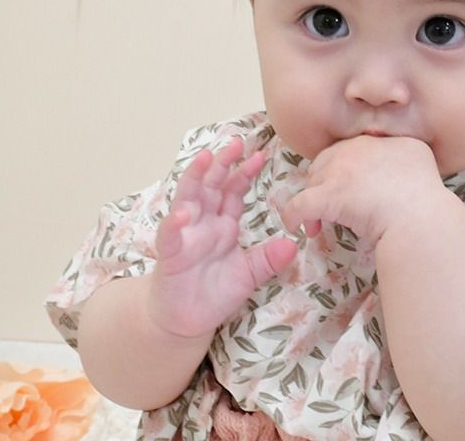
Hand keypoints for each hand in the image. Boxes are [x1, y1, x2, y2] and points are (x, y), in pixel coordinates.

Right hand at [150, 137, 296, 338]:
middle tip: (235, 143)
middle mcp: (203, 223)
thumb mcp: (249, 274)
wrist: (185, 321)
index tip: (261, 155)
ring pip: (188, 199)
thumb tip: (293, 244)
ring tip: (205, 158)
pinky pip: (171, 236)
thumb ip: (268, 259)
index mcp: (222, 224)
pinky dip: (175, 223)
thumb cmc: (214, 292)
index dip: (245, 173)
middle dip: (222, 163)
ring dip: (195, 177)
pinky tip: (182, 214)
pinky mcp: (170, 255)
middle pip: (211, 185)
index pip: (234, 191)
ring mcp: (185, 236)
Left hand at [281, 135, 444, 246]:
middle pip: (327, 162)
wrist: (421, 218)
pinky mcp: (330, 195)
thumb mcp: (420, 159)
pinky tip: (293, 225)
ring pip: (313, 182)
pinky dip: (292, 214)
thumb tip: (397, 158)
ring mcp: (342, 170)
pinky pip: (300, 204)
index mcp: (379, 141)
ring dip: (313, 201)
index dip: (345, 170)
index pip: (351, 151)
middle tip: (327, 207)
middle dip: (324, 183)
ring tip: (316, 224)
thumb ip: (404, 153)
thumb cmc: (426, 198)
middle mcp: (357, 148)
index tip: (349, 188)